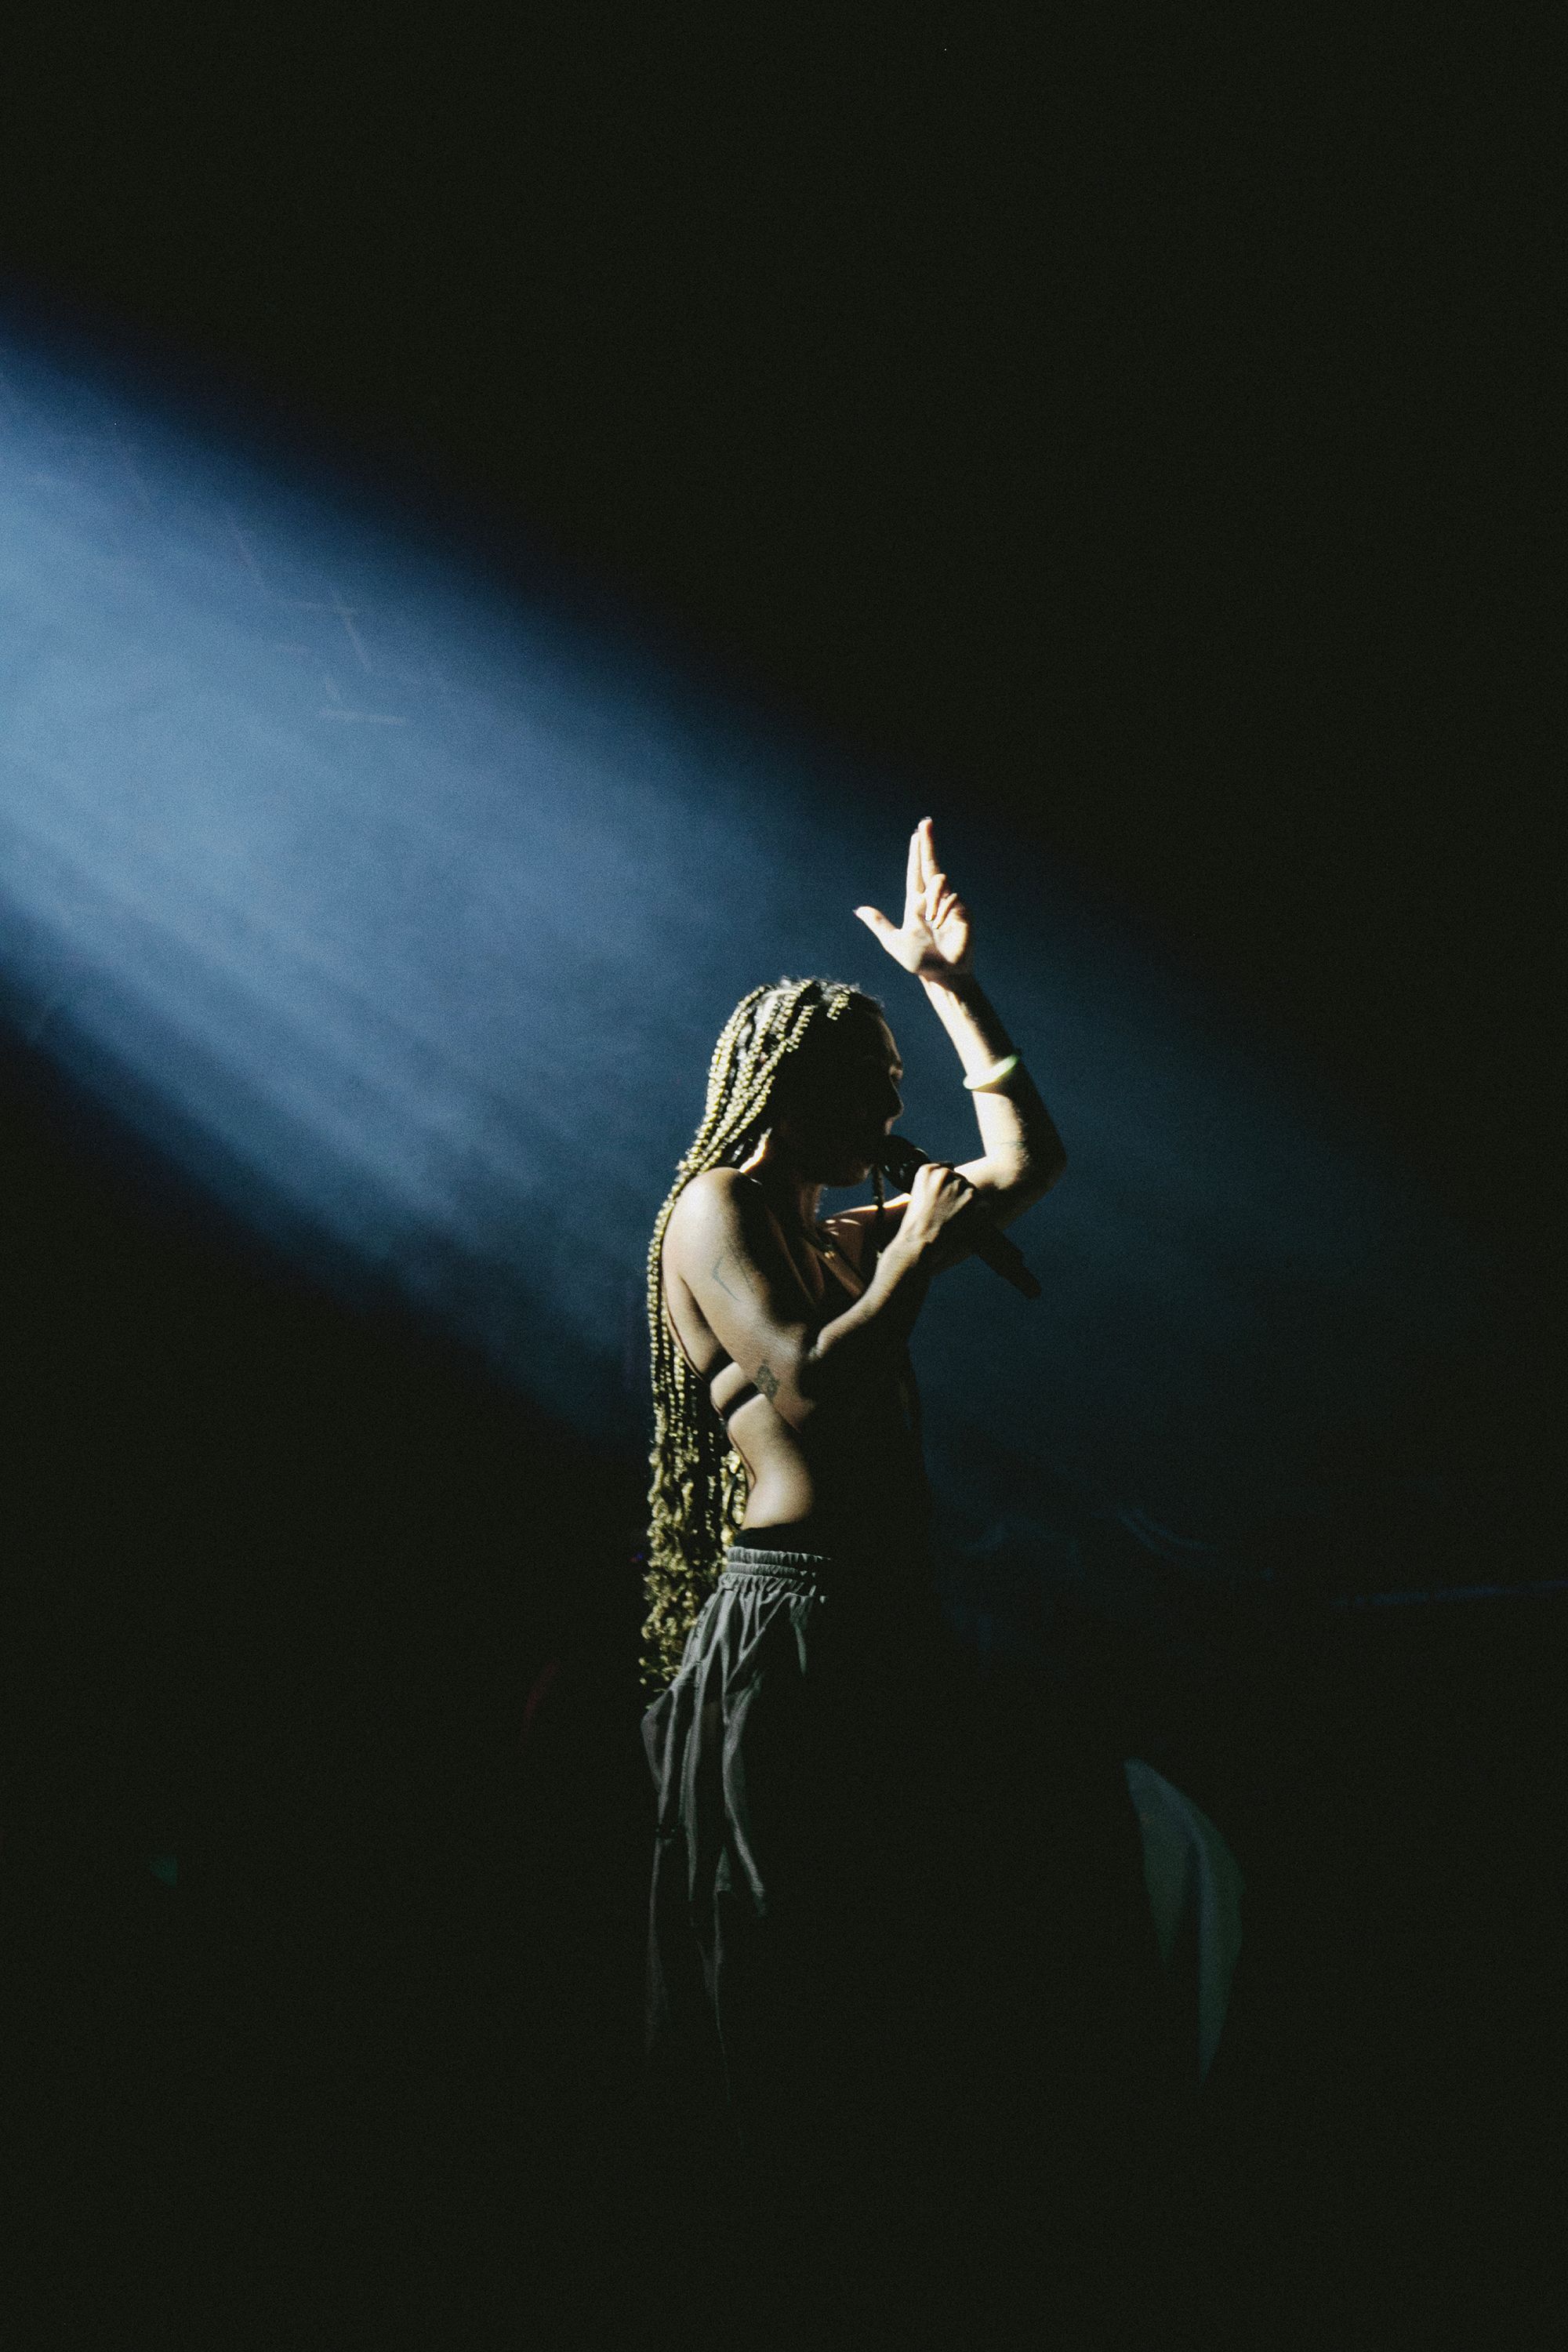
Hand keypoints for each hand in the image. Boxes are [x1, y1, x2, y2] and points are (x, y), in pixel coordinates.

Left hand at [854, 818, 973, 981]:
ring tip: (932, 921)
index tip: (916, 834)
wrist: (943, 975)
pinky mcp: (963, 911)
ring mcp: (949, 903)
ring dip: (933, 899)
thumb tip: (859, 909)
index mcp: (915, 903)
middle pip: (930, 864)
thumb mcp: (894, 942)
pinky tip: (943, 925)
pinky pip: (952, 898)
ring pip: (940, 881)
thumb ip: (879, 924)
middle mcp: (932, 899)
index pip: (915, 872)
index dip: (916, 853)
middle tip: (926, 822)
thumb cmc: (919, 961)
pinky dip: (944, 909)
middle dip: (928, 843)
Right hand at [890, 1158, 975, 1269]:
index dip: (946, 1185)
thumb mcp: (917, 1195)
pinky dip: (978, 1213)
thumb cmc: (916, 1223)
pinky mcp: (971, 1197)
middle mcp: (944, 1173)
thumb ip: (933, 1182)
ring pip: (971, 1190)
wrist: (921, 1240)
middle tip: (946, 1211)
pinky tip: (964, 1222)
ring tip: (954, 1218)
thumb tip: (952, 1173)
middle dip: (957, 1193)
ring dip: (967, 1203)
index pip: (947, 1168)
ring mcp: (958, 1184)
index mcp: (927, 1171)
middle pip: (960, 1179)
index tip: (941, 1198)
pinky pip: (982, 1203)